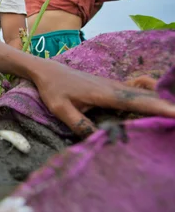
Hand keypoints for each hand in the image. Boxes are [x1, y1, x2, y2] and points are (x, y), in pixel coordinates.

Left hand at [32, 61, 174, 137]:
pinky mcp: (113, 88)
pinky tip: (156, 103)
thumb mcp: (61, 110)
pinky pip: (136, 92)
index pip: (137, 101)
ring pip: (144, 94)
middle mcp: (114, 88)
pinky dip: (150, 97)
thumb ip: (80, 125)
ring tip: (172, 115)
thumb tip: (100, 141)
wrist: (49, 71)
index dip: (158, 108)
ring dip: (159, 103)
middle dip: (165, 107)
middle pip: (147, 97)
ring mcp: (115, 86)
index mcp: (104, 94)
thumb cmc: (54, 89)